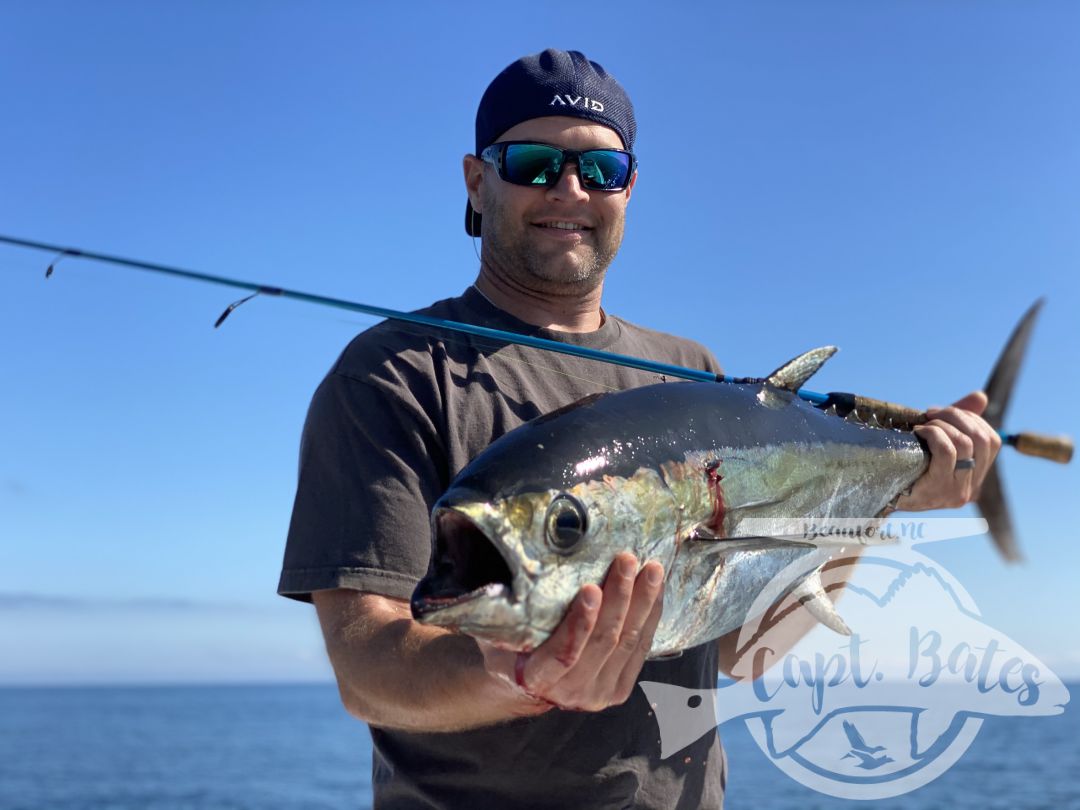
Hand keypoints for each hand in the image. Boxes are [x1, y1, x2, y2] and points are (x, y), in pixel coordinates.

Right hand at [480, 553, 664, 712]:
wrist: (527, 688)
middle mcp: (572, 692)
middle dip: (619, 598)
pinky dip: (651, 617)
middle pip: (603, 642)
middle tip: (627, 561)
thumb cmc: (509, 651)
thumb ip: (503, 614)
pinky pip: (641, 649)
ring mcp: (599, 693)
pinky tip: (656, 591)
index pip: (563, 652)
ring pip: (626, 643)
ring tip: (651, 569)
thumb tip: (509, 572)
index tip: (590, 588)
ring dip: (642, 603)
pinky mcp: (620, 688)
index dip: (579, 622)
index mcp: (538, 678)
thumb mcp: (497, 635)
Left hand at [894, 391, 1002, 510]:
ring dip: (942, 425)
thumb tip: (980, 396)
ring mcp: (957, 490)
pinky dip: (933, 434)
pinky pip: (946, 452)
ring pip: (965, 443)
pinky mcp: (939, 489)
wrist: (879, 491)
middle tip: (931, 413)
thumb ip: (959, 420)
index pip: (991, 441)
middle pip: (982, 439)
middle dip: (956, 416)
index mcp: (975, 475)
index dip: (970, 419)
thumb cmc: (907, 464)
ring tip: (923, 425)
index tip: (942, 413)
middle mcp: (972, 487)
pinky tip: (918, 433)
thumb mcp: (935, 441)